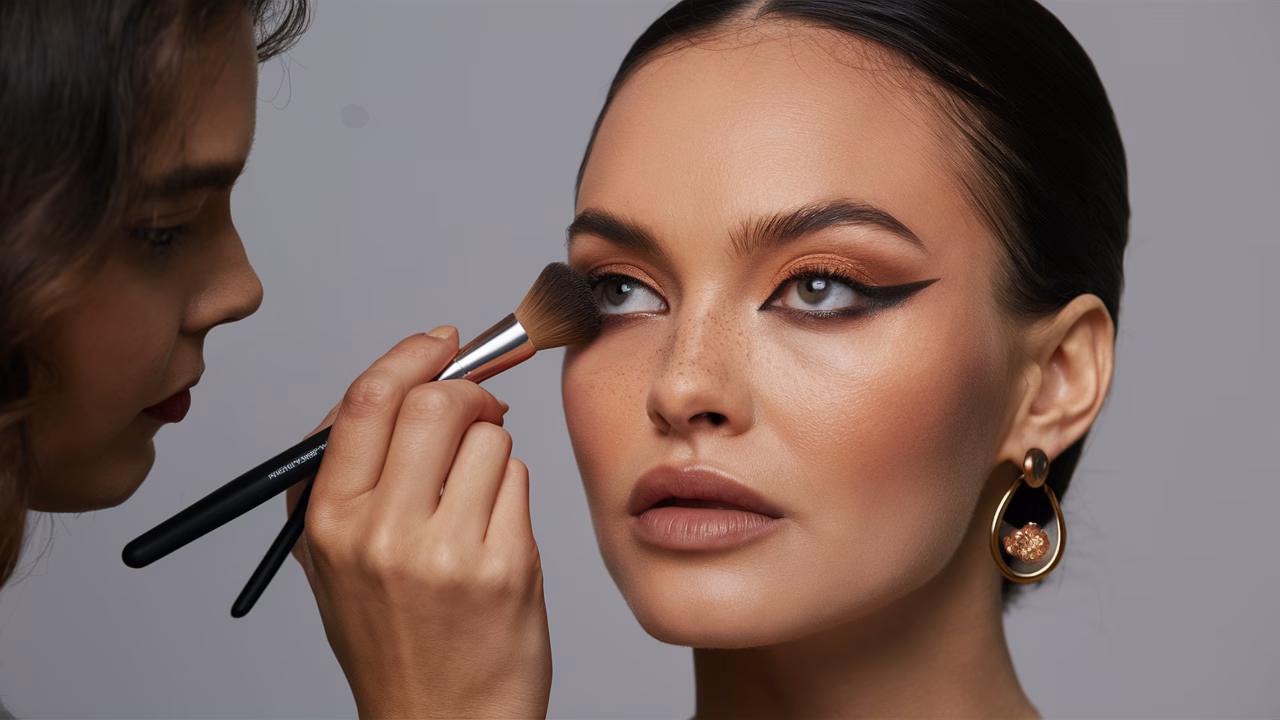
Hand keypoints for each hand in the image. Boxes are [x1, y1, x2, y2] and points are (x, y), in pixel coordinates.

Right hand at [286, 327, 551, 718]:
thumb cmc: (393, 638)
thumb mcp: (332, 559)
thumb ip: (346, 471)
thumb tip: (395, 382)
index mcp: (330, 522)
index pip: (368, 401)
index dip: (411, 356)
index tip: (440, 343)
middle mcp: (383, 533)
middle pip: (437, 403)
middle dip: (469, 390)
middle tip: (480, 406)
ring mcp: (448, 551)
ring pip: (490, 437)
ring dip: (493, 447)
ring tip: (479, 494)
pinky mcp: (505, 566)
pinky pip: (519, 480)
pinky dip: (512, 489)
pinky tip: (496, 531)